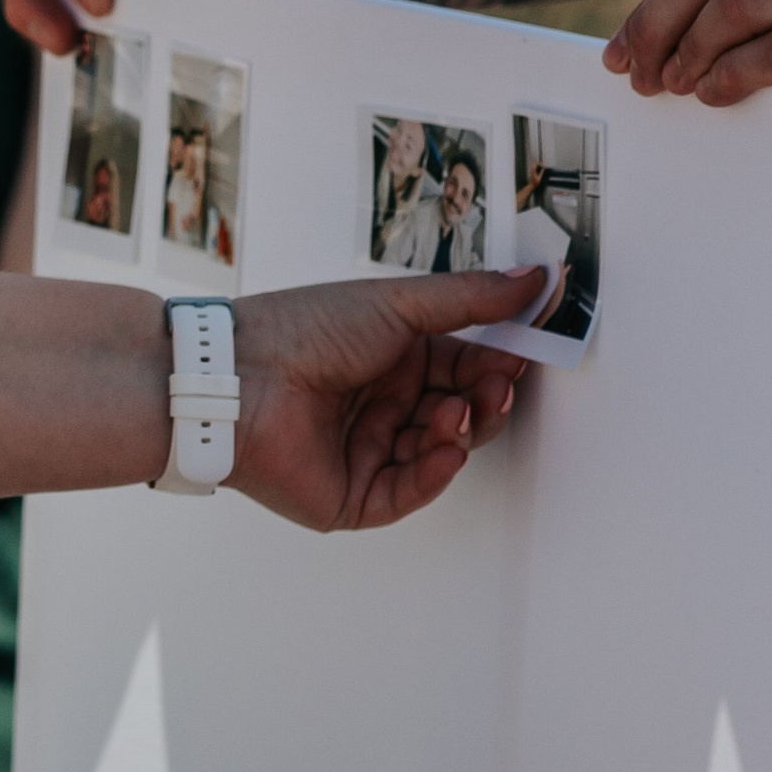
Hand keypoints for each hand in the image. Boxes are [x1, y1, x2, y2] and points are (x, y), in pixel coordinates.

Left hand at [230, 270, 536, 531]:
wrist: (239, 376)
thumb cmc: (301, 331)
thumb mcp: (396, 304)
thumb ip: (470, 298)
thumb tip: (533, 277)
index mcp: (390, 357)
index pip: (462, 368)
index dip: (495, 366)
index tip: (526, 355)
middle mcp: (380, 404)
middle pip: (458, 414)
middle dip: (485, 401)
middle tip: (501, 385)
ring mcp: (366, 451)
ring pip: (438, 453)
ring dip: (459, 432)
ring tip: (458, 410)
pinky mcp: (351, 495)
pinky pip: (407, 491)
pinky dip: (434, 473)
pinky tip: (448, 450)